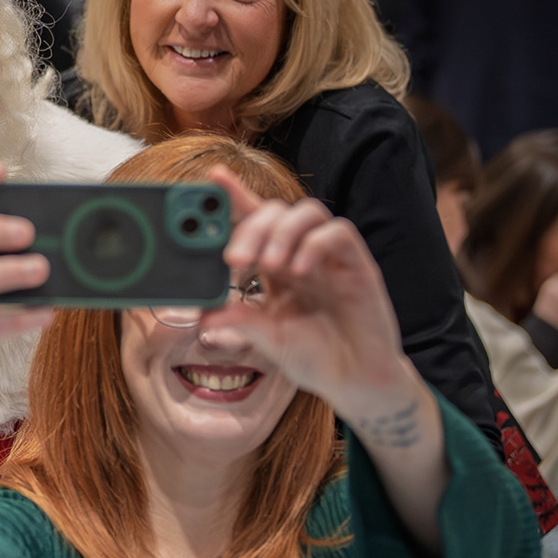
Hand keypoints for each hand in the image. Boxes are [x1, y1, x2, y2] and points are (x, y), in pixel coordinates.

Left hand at [204, 168, 415, 420]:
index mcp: (275, 264)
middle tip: (234, 259)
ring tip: (269, 265)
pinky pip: (338, 233)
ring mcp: (329, 257)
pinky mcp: (357, 265)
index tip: (213, 178)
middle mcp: (300, 253)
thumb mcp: (266, 338)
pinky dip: (314, 244)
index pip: (253, 220)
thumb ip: (237, 321)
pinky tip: (299, 269)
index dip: (234, 195)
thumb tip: (200, 314)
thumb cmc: (312, 354)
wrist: (353, 380)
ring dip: (282, 232)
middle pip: (275, 211)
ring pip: (307, 212)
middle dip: (250, 227)